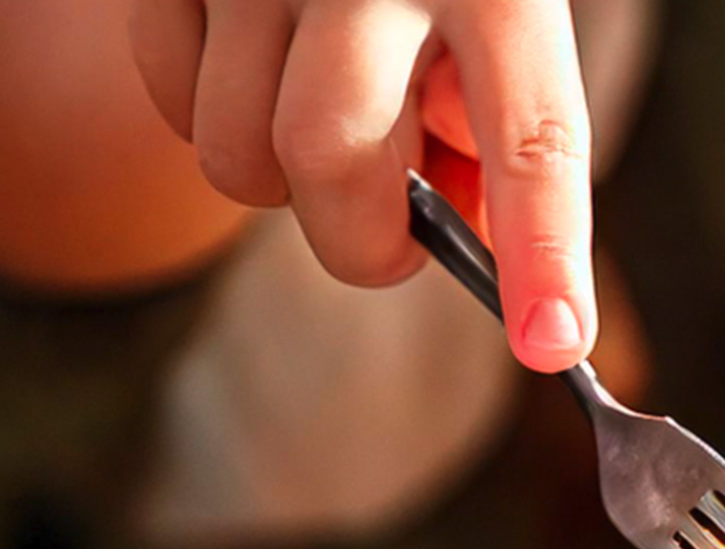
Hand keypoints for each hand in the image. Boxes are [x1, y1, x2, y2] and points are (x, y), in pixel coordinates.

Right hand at [130, 0, 594, 371]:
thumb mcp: (508, 17)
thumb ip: (505, 126)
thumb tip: (476, 244)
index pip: (532, 136)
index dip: (544, 253)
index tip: (554, 340)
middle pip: (330, 155)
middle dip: (362, 241)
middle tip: (396, 242)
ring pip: (237, 148)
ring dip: (283, 187)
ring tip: (335, 128)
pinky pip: (170, 99)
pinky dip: (214, 124)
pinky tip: (263, 74)